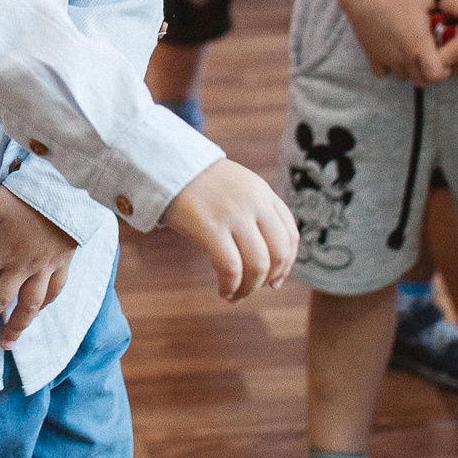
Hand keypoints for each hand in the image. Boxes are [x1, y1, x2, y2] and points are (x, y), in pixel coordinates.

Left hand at [0, 184, 77, 344]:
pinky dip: (44, 306)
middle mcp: (22, 267)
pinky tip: (36, 314)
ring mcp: (44, 269)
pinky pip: (54, 293)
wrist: (72, 198)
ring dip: (15, 327)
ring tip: (4, 345)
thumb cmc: (30, 196)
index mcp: (3, 252)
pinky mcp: (62, 265)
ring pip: (28, 306)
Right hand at [164, 159, 298, 301]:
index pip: (290, 235)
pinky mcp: (210, 227)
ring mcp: (233, 214)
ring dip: (249, 288)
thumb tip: (265, 258)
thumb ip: (254, 212)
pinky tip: (223, 291)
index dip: (287, 265)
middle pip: (278, 253)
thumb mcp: (237, 188)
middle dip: (268, 279)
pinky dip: (231, 286)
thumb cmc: (200, 182)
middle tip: (252, 289)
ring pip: (258, 265)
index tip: (274, 281)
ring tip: (234, 294)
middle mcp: (254, 203)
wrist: (167, 163)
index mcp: (263, 193)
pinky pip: (231, 268)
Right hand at [343, 0, 449, 82]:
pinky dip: (388, 69)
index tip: (444, 62)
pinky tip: (391, 55)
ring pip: (403, 77)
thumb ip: (438, 12)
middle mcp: (404, 57)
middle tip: (429, 60)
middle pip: (420, 81)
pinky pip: (383, 74)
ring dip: (408, 70)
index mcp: (420, 45)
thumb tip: (444, 15)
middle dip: (427, 74)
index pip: (435, 74)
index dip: (443, 72)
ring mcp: (387, 59)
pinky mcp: (372, 58)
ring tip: (409, 55)